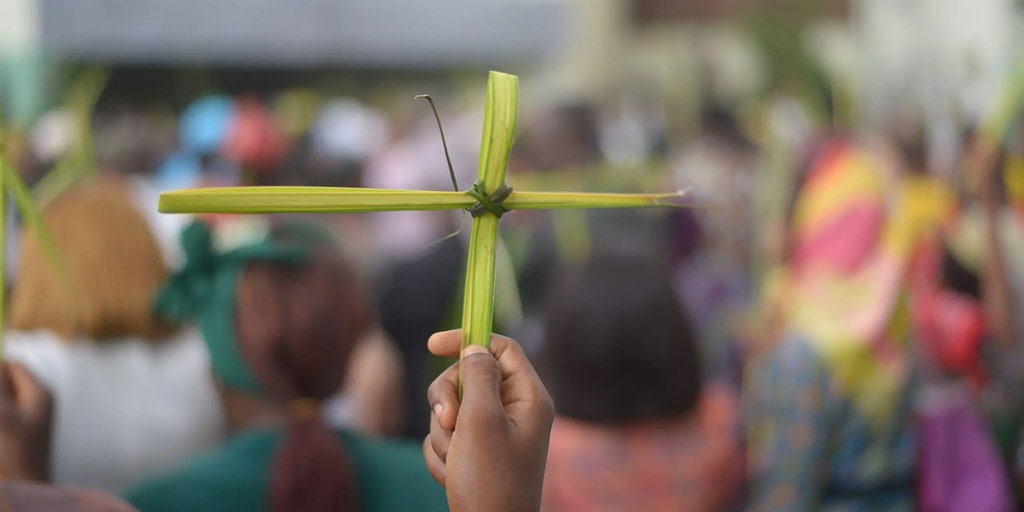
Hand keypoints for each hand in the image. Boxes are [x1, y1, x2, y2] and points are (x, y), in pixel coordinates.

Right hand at [0, 363, 52, 480]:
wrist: (29, 479)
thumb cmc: (17, 448)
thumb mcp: (3, 415)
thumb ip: (0, 386)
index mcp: (40, 392)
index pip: (14, 366)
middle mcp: (40, 398)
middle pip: (10, 380)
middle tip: (2, 415)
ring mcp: (34, 411)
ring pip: (7, 395)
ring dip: (0, 403)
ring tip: (4, 423)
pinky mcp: (25, 423)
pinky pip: (8, 409)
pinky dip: (2, 412)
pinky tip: (2, 425)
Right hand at [423, 330, 553, 511]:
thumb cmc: (490, 481)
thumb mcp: (482, 421)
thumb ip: (477, 377)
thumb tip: (476, 349)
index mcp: (528, 398)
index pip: (501, 349)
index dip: (468, 340)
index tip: (432, 344)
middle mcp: (514, 411)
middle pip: (468, 377)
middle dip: (448, 401)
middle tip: (450, 423)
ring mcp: (494, 433)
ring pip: (452, 408)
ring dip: (443, 434)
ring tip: (455, 460)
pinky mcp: (476, 452)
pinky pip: (446, 436)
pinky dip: (441, 454)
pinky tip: (452, 474)